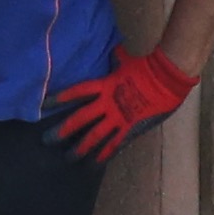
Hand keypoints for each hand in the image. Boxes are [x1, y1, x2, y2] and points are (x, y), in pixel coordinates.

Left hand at [47, 46, 195, 162]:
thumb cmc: (148, 67)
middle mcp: (107, 103)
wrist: (168, 78)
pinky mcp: (131, 128)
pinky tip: (94, 163)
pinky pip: (115, 144)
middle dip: (63, 130)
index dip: (60, 98)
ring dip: (80, 148)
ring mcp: (119, 117)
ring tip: (69, 158)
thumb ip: (116, 59)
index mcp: (105, 85)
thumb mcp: (126, 62)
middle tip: (47, 140)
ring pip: (94, 136)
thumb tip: (112, 50)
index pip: (77, 92)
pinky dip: (104, 155)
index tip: (45, 104)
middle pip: (80, 118)